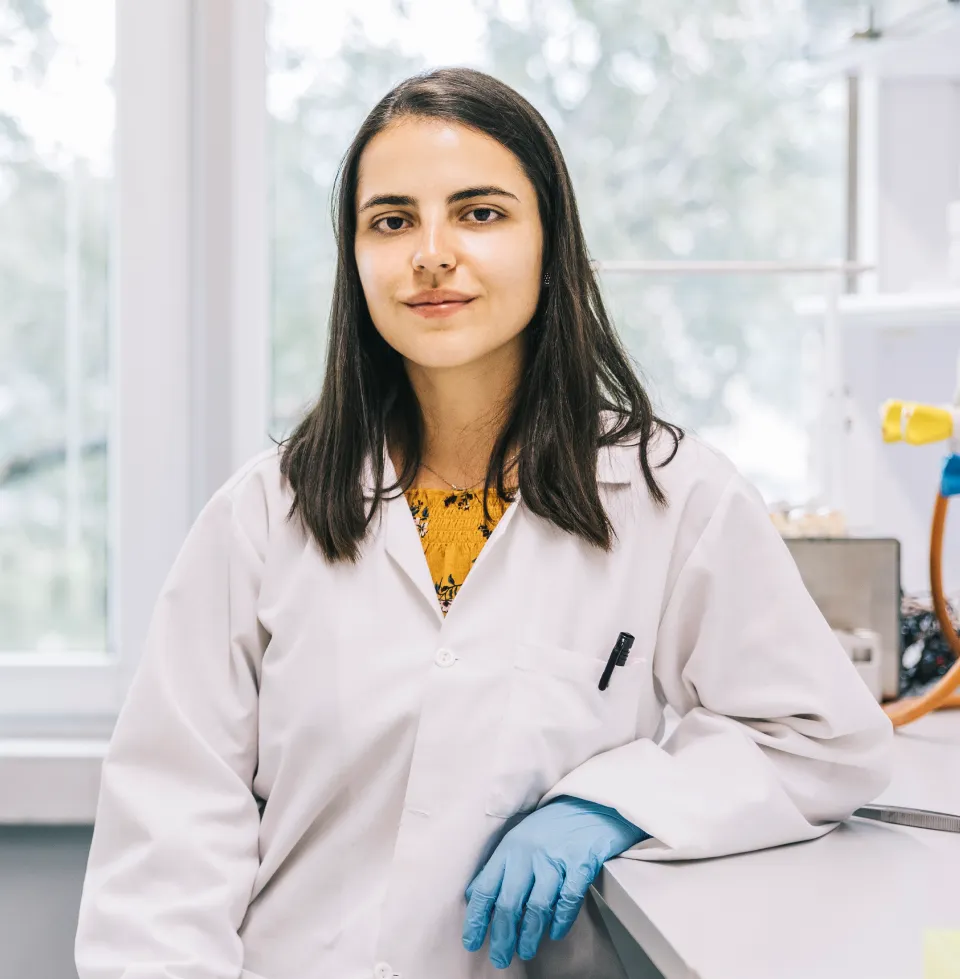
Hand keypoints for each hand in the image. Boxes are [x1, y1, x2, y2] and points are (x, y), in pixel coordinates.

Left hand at [462, 795, 648, 968]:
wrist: (590, 803)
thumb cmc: (553, 825)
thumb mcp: (519, 839)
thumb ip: (500, 866)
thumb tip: (476, 896)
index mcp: (509, 849)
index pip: (485, 888)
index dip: (477, 919)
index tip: (471, 941)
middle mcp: (528, 853)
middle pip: (509, 903)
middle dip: (502, 936)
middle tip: (500, 958)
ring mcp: (554, 858)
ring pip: (537, 906)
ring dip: (529, 934)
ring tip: (525, 950)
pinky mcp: (580, 862)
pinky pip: (567, 899)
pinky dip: (560, 920)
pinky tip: (555, 933)